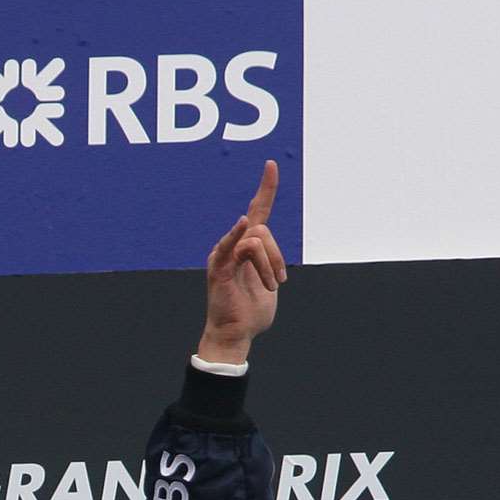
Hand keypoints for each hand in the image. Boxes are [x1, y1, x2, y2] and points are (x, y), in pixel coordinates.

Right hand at [197, 161, 286, 364]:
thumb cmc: (251, 312)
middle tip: (279, 282)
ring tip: (270, 287)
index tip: (271, 165)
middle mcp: (234, 245)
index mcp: (247, 247)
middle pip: (263, 229)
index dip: (266, 188)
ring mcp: (225, 255)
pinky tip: (243, 223)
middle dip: (278, 255)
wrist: (236, 334)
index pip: (258, 211)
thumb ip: (270, 262)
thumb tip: (272, 256)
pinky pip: (235, 245)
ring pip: (257, 239)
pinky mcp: (220, 267)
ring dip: (270, 266)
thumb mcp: (269, 281)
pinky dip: (239, 234)